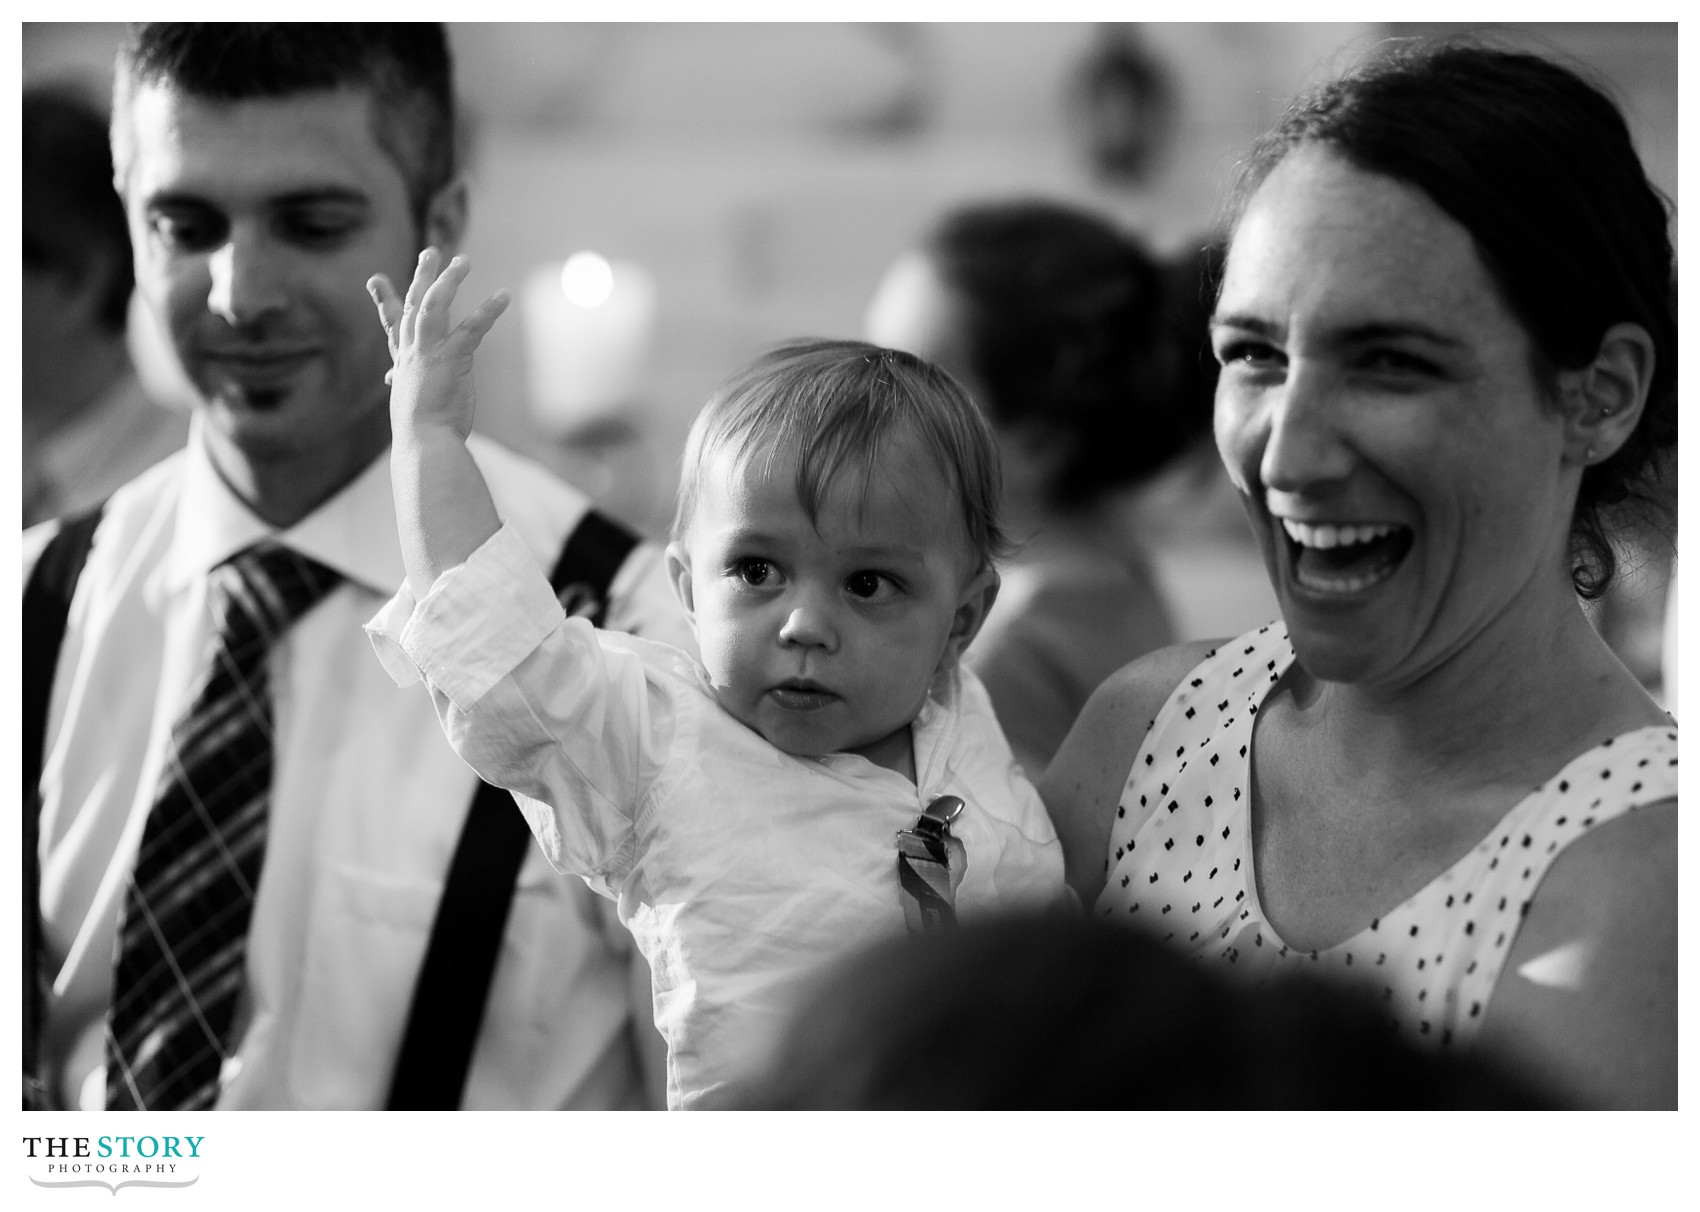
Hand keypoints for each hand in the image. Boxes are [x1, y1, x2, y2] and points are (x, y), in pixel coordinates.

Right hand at [368, 248, 509, 441]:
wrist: (424, 444)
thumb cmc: (420, 431)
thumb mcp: (409, 401)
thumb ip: (406, 383)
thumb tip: (394, 380)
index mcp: (404, 362)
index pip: (393, 326)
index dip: (385, 301)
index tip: (376, 279)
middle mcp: (412, 352)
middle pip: (413, 304)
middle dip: (422, 275)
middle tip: (431, 251)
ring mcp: (429, 353)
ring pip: (434, 305)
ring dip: (448, 280)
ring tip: (463, 260)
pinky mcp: (451, 359)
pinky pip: (472, 328)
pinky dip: (488, 310)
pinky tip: (503, 296)